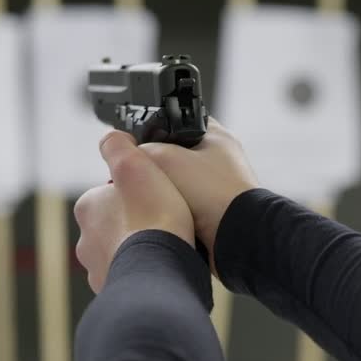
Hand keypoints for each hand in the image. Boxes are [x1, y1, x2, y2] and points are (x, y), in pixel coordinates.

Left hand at [74, 131, 195, 293]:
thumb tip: (112, 139)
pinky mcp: (117, 291)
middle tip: (166, 218)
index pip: (110, 191)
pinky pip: (135, 275)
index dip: (136, 189)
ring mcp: (100, 269)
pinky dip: (147, 270)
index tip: (156, 193)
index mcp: (88, 208)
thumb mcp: (135, 164)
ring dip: (142, 248)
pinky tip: (165, 265)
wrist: (161, 272)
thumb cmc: (153, 219)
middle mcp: (86, 240)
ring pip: (124, 251)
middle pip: (116, 223)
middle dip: (138, 221)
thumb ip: (118, 145)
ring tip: (169, 244)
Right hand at [139, 119, 257, 271]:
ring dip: (163, 193)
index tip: (134, 143)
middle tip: (140, 176)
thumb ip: (140, 150)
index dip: (151, 130)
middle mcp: (218, 159)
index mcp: (214, 135)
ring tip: (151, 199)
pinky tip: (165, 216)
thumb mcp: (165, 159)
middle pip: (171, 156)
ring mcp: (217, 188)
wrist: (238, 239)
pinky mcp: (213, 213)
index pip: (175, 121)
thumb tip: (122, 153)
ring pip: (174, 185)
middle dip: (154, 168)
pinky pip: (183, 209)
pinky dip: (173, 212)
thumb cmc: (214, 193)